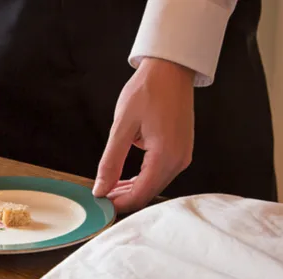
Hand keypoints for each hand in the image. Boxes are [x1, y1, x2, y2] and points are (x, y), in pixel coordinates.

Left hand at [93, 58, 194, 213]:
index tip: (100, 204)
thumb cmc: (147, 91)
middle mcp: (179, 161)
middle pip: (149, 192)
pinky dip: (143, 178)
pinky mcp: (182, 150)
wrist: (170, 69)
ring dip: (133, 189)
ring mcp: (183, 156)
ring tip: (109, 187)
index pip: (140, 194)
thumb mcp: (122, 126)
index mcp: (165, 156)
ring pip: (155, 184)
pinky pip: (161, 173)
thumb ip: (111, 161)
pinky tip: (126, 178)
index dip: (119, 204)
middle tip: (101, 195)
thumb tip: (100, 188)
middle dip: (124, 198)